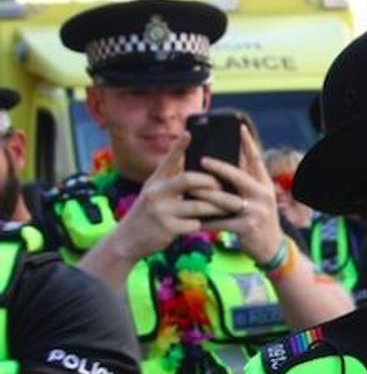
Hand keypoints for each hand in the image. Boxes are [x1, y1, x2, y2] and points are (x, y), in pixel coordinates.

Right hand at [113, 134, 232, 260]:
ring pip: (197, 205)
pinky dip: (204, 224)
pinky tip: (213, 224)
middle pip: (188, 180)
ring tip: (232, 206)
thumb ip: (170, 181)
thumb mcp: (154, 193)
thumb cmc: (148, 214)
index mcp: (155, 182)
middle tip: (223, 185)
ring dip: (217, 206)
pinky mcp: (167, 229)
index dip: (179, 146)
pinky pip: (194, 224)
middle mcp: (156, 193)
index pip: (169, 160)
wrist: (127, 240)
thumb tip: (193, 167)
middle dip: (210, 182)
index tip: (189, 133)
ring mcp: (161, 211)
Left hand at [196, 124, 283, 262]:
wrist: (271, 247)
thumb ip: (246, 181)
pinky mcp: (246, 227)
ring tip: (191, 189)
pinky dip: (207, 220)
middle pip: (239, 177)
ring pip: (226, 199)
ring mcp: (256, 211)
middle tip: (203, 159)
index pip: (257, 160)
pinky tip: (194, 218)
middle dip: (220, 168)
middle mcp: (263, 195)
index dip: (249, 143)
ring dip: (207, 194)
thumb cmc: (259, 218)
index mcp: (264, 185)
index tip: (240, 127)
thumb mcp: (259, 198)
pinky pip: (221, 221)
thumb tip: (227, 161)